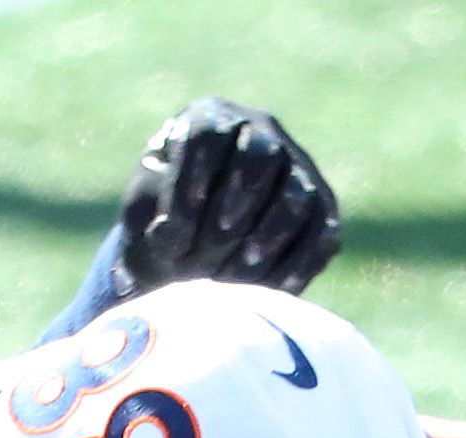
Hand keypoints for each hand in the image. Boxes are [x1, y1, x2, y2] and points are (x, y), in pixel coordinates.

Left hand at [115, 100, 339, 296]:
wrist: (198, 247)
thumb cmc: (166, 223)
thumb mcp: (145, 221)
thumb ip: (152, 223)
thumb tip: (168, 235)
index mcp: (209, 119)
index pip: (207, 134)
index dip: (193, 176)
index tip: (174, 221)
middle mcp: (260, 133)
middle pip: (262, 152)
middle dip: (240, 197)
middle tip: (219, 235)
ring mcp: (297, 169)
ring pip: (298, 191)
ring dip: (272, 232)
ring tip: (244, 269)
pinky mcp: (321, 210)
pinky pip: (320, 233)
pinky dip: (301, 262)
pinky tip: (277, 290)